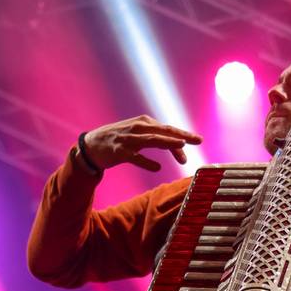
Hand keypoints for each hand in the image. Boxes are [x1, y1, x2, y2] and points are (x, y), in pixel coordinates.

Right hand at [82, 116, 201, 172]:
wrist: (92, 145)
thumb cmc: (119, 140)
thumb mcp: (139, 136)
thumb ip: (158, 141)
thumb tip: (179, 150)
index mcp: (144, 122)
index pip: (167, 129)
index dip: (183, 136)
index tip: (198, 141)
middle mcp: (137, 128)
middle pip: (163, 131)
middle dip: (181, 136)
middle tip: (198, 140)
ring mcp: (128, 139)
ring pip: (151, 140)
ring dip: (167, 142)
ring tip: (181, 146)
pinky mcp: (119, 152)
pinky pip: (134, 157)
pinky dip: (146, 162)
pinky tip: (156, 167)